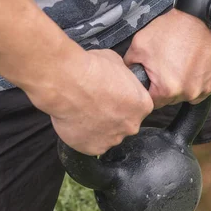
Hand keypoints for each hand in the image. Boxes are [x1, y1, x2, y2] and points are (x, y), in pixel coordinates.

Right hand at [24, 46, 153, 155]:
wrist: (67, 82)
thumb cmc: (90, 69)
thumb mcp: (116, 62)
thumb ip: (123, 77)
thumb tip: (119, 78)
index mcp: (142, 105)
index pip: (138, 108)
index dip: (123, 101)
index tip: (112, 97)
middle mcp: (131, 125)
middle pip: (124, 123)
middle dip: (112, 116)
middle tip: (96, 105)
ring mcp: (113, 139)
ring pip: (108, 135)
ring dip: (98, 127)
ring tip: (83, 112)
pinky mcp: (94, 148)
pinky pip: (91, 145)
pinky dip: (83, 137)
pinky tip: (75, 122)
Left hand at [123, 9, 210, 108]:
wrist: (203, 15)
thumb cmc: (172, 28)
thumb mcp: (140, 44)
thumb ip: (130, 64)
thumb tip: (128, 75)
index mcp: (166, 90)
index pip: (152, 102)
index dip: (148, 90)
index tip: (150, 78)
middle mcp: (187, 94)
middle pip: (170, 100)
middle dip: (166, 87)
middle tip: (166, 66)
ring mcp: (204, 90)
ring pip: (186, 95)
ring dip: (182, 85)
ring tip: (181, 63)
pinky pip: (202, 89)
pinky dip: (197, 80)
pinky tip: (194, 64)